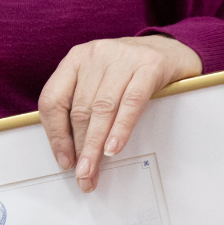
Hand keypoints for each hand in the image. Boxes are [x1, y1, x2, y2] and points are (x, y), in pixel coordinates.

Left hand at [38, 35, 201, 193]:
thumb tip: (71, 149)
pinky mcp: (149, 67)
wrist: (170, 49)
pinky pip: (131, 102)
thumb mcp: (99, 77)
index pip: (53, 99)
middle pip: (78, 109)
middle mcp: (94, 56)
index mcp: (75, 59)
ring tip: (92, 171)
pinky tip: (113, 149)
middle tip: (82, 176)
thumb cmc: (129, 69)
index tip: (63, 160)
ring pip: (102, 108)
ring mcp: (122, 59)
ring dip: (94, 144)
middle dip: (78, 148)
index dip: (55, 133)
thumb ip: (83, 102)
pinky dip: (120, 128)